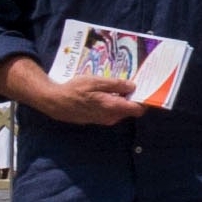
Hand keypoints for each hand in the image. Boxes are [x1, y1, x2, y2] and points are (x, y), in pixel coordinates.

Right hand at [17, 70, 147, 129]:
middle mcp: (110, 117)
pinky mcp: (96, 119)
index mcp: (113, 107)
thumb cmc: (75, 89)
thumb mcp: (96, 81)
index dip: (144, 101)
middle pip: (130, 111)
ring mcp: (102, 120)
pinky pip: (110, 112)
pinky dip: (112, 104)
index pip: (137, 110)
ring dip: (121, 101)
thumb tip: (133, 86)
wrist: (54, 102)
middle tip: (131, 85)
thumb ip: (116, 85)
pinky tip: (105, 93)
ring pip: (120, 112)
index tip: (147, 90)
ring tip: (117, 87)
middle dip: (133, 99)